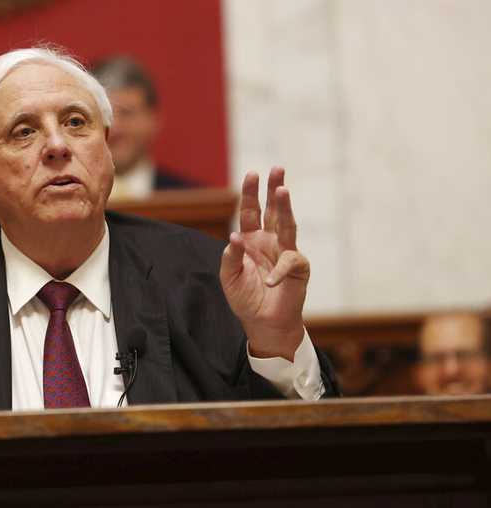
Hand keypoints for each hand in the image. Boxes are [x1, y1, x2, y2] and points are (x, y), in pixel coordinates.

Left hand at [219, 167, 308, 360]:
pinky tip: (269, 280)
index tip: (252, 173)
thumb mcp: (229, 277)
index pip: (250, 211)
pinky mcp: (297, 269)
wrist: (262, 323)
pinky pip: (289, 262)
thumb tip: (234, 237)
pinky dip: (278, 270)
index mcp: (251, 240)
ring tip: (282, 190)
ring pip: (287, 225)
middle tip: (277, 169)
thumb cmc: (245, 298)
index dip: (250, 193)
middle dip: (274, 189)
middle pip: (272, 210)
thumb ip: (230, 257)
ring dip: (285, 208)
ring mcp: (285, 252)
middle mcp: (269, 241)